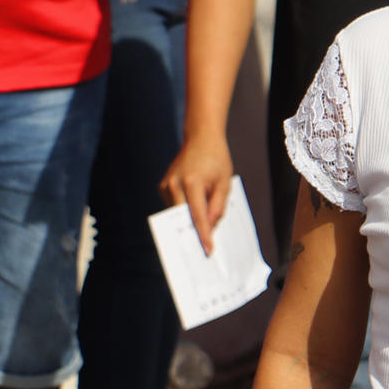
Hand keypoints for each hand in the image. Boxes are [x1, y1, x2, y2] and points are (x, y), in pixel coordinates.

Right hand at [162, 131, 234, 255]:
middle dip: (193, 232)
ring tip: (204, 220)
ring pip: (178, 213)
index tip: (208, 250)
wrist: (201, 138)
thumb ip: (218, 206)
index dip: (204, 234)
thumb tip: (210, 228)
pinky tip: (196, 207)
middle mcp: (174, 184)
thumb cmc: (216, 159)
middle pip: (183, 217)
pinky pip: (175, 206)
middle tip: (203, 249)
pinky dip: (185, 210)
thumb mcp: (224, 183)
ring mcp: (166, 185)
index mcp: (192, 182)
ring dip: (190, 219)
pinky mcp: (163, 186)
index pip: (198, 215)